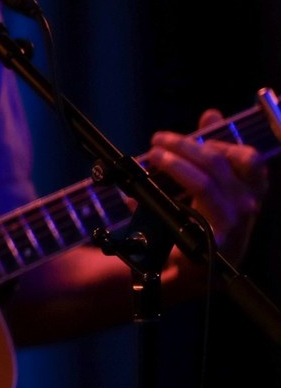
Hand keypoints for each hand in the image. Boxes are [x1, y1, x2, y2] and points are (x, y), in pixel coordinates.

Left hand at [146, 109, 269, 267]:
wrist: (187, 273)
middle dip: (184, 145)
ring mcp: (233, 225)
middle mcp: (248, 206)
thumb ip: (210, 151)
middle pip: (219, 163)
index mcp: (251, 191)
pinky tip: (135, 194)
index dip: (219, 140)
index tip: (194, 133)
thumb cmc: (198, 225)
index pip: (248, 158)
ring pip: (204, 182)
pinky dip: (156, 196)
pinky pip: (183, 210)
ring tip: (151, 156)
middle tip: (158, 140)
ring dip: (173, 163)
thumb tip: (211, 114)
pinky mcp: (213, 242)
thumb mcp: (206, 185)